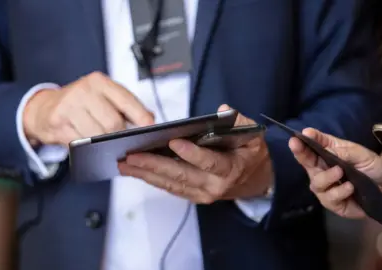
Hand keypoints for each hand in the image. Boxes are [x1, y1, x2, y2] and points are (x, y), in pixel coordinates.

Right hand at [23, 72, 154, 145]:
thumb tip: (150, 119)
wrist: (44, 107)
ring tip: (101, 141)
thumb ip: (125, 104)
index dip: (141, 116)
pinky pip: (80, 142)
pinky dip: (86, 146)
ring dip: (102, 143)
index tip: (150, 127)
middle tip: (120, 140)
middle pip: (113, 123)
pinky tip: (85, 142)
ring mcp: (69, 106)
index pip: (126, 100)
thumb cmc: (80, 102)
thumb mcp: (102, 95)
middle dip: (119, 135)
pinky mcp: (58, 122)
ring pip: (97, 135)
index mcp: (100, 82)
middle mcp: (84, 90)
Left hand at [117, 104, 272, 203]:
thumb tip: (222, 110)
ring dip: (146, 174)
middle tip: (131, 155)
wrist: (256, 182)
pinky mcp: (193, 196)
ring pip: (170, 184)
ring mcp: (202, 194)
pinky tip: (135, 171)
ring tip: (125, 163)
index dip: (191, 153)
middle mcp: (214, 186)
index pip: (209, 162)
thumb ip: (240, 122)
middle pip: (181, 175)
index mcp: (231, 169)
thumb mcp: (253, 136)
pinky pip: (170, 188)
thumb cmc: (252, 155)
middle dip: (153, 165)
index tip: (173, 142)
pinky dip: (151, 179)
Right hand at [288, 128, 381, 218]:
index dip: (303, 141)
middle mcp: (321, 170)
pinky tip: (350, 187)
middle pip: (306, 162)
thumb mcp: (361, 153)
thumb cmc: (370, 167)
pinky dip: (339, 191)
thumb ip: (344, 151)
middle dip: (300, 153)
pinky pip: (329, 198)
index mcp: (327, 154)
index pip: (311, 146)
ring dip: (327, 176)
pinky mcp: (333, 203)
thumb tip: (327, 150)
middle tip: (297, 145)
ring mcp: (325, 188)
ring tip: (340, 171)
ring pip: (316, 183)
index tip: (299, 135)